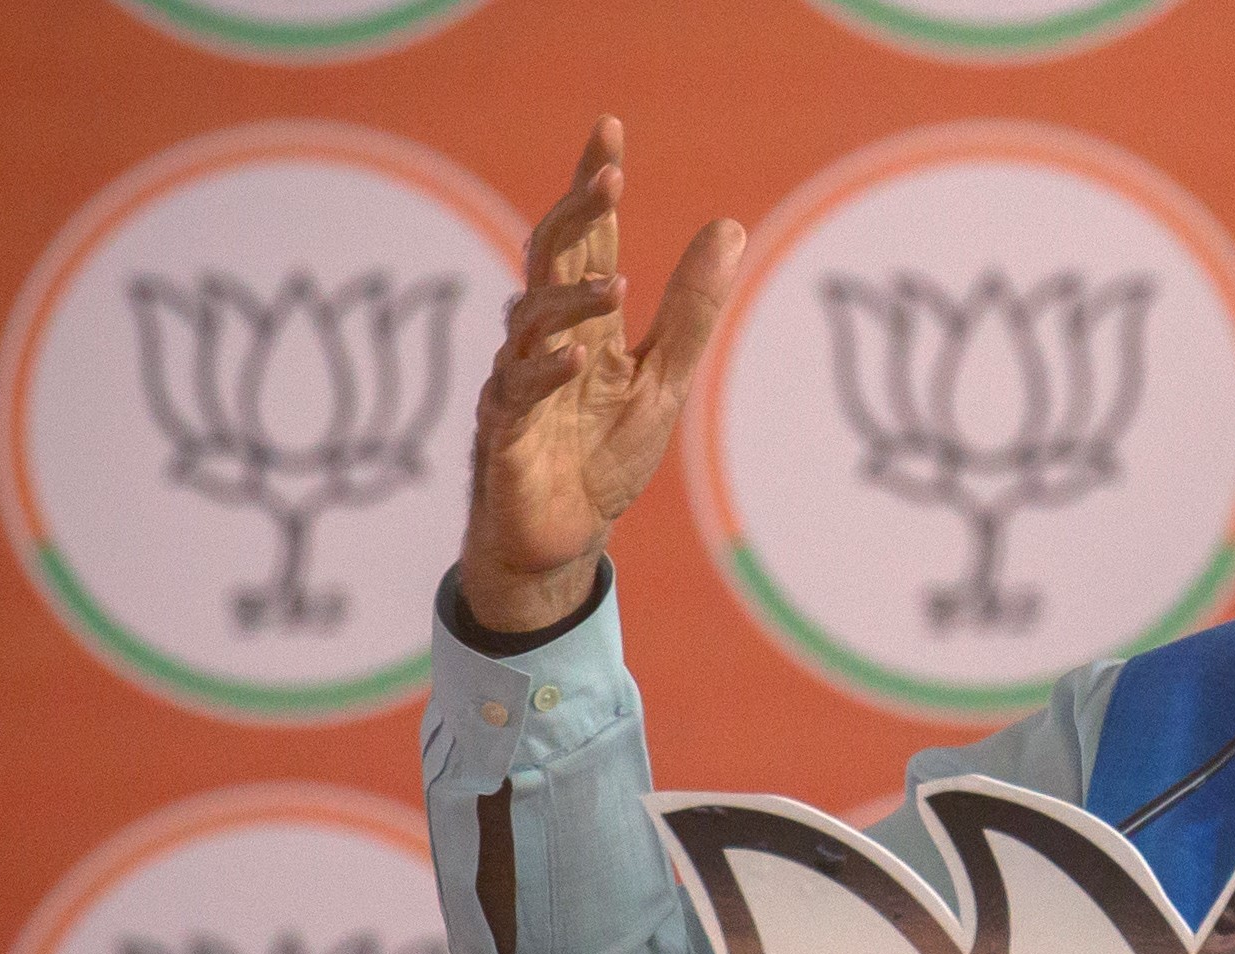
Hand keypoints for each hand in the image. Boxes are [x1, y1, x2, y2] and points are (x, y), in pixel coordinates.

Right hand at [458, 117, 744, 632]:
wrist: (563, 542)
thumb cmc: (603, 456)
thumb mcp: (663, 378)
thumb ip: (691, 309)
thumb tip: (730, 228)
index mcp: (581, 322)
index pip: (584, 238)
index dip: (593, 185)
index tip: (609, 130)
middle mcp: (541, 340)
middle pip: (548, 259)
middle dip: (576, 216)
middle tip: (610, 178)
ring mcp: (516, 382)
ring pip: (531, 321)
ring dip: (573, 299)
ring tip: (618, 286)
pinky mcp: (503, 432)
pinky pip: (518, 392)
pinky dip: (547, 372)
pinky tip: (576, 357)